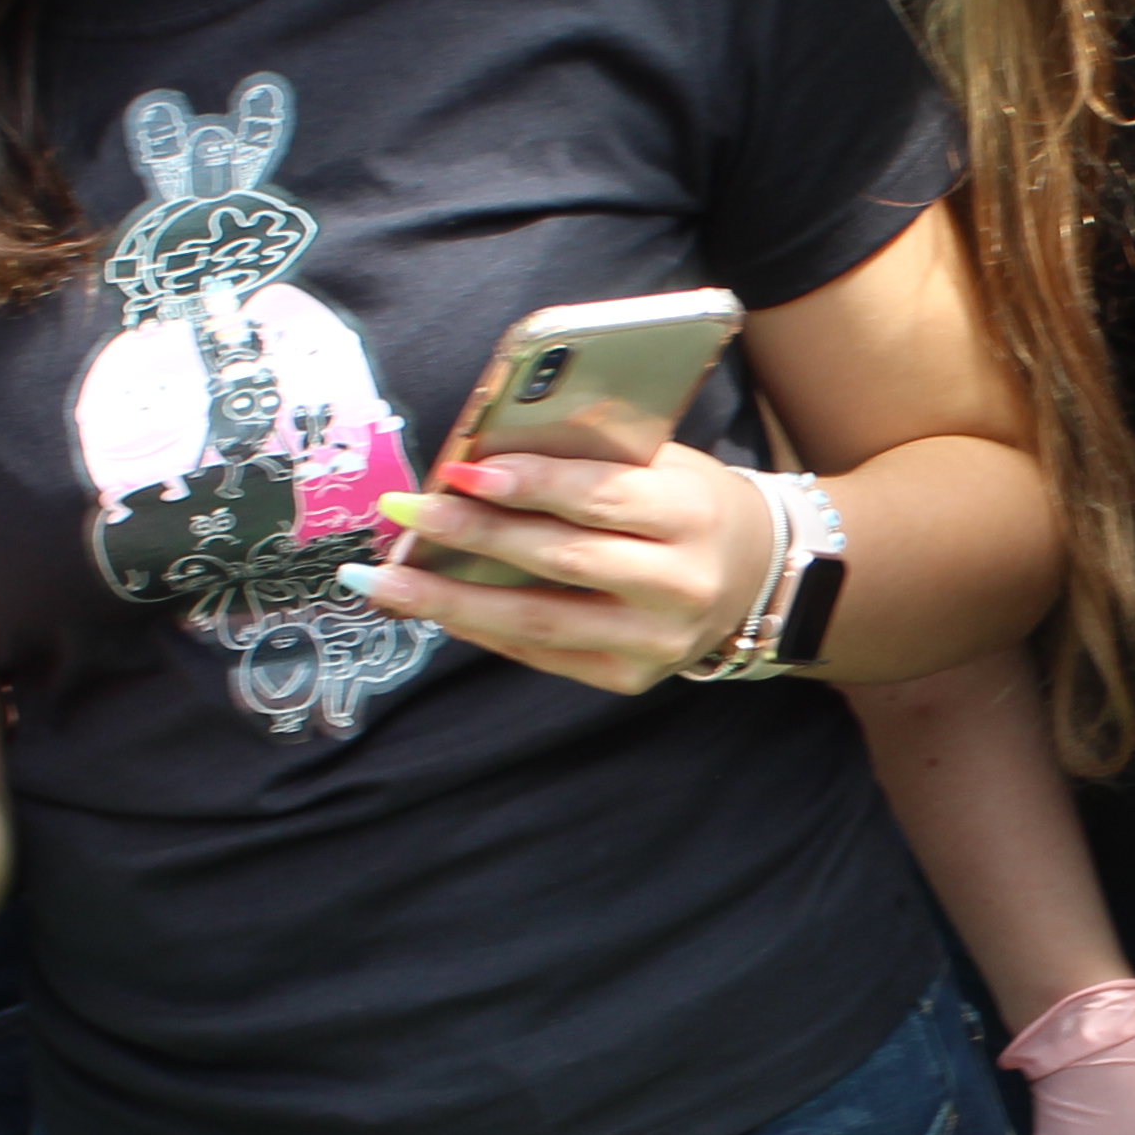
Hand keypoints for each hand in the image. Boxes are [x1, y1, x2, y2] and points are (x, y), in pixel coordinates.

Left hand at [351, 445, 778, 693]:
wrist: (753, 573)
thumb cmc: (688, 502)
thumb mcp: (660, 463)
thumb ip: (587, 459)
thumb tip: (482, 456)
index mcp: (692, 516)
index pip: (600, 500)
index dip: (528, 485)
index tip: (458, 470)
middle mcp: (680, 586)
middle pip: (560, 562)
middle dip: (472, 538)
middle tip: (404, 514)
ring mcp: (656, 642)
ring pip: (539, 623)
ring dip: (450, 603)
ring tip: (381, 582)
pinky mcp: (631, 678)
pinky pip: (541, 654)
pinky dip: (481, 629)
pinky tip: (432, 607)